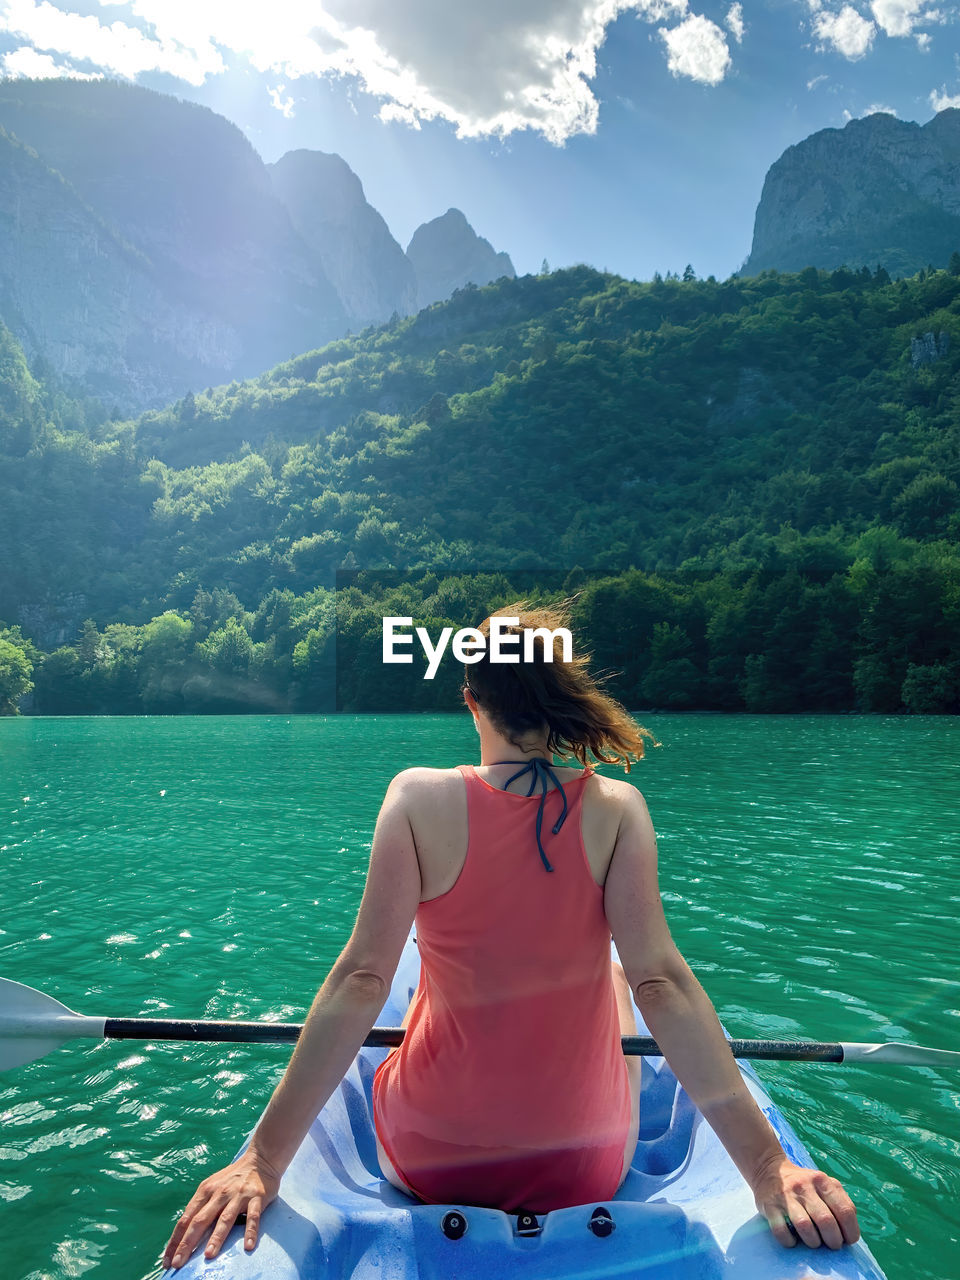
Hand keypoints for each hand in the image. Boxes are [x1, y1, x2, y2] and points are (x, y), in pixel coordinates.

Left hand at [161, 1148, 281, 1270]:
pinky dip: (250, 1231)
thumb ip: (201, 1207)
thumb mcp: (212, 1187)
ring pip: (225, 1218)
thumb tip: (184, 1235)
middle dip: (187, 1243)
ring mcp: (238, 1195)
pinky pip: (253, 1216)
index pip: (186, 1219)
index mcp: (205, 1191)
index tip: (167, 1260)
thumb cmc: (233, 1179)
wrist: (260, 1160)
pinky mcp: (256, 1197)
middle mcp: (219, 1193)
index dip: (175, 1240)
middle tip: (178, 1263)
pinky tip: (248, 1246)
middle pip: (200, 1220)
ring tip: (208, 1255)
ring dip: (216, 1237)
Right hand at [751, 1153, 859, 1249]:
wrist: (768, 1169)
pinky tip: (793, 1240)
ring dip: (813, 1242)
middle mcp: (805, 1186)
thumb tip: (850, 1232)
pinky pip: (782, 1231)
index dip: (851, 1232)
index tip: (847, 1240)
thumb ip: (840, 1202)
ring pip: (805, 1227)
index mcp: (822, 1181)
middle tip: (831, 1245)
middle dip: (833, 1241)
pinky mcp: (769, 1205)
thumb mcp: (824, 1184)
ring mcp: (786, 1195)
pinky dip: (790, 1241)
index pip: (845, 1211)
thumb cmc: (804, 1185)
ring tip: (814, 1243)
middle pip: (826, 1221)